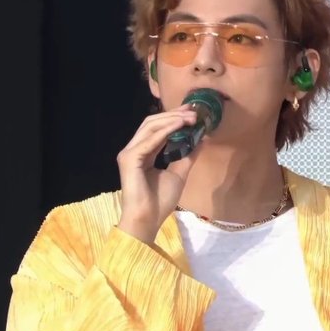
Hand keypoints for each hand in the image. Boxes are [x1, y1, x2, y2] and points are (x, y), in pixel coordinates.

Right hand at [116, 104, 198, 243]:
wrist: (148, 220)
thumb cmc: (160, 201)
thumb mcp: (179, 173)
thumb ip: (186, 156)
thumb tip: (200, 139)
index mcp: (143, 153)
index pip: (157, 129)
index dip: (174, 118)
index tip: (192, 112)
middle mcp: (134, 150)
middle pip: (152, 123)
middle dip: (173, 114)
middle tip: (193, 110)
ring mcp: (129, 153)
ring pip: (149, 126)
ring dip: (171, 119)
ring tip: (190, 117)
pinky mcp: (129, 158)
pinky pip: (150, 140)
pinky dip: (166, 130)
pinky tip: (180, 126)